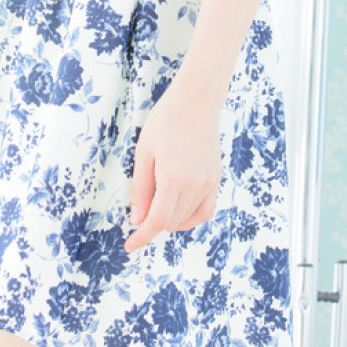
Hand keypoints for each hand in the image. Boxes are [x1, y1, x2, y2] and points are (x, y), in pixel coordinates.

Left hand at [124, 77, 223, 252]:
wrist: (196, 101)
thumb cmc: (165, 121)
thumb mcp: (143, 153)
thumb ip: (140, 189)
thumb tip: (137, 220)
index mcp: (172, 178)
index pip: (158, 222)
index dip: (142, 237)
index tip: (130, 246)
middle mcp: (193, 184)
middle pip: (172, 221)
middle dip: (153, 225)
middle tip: (139, 216)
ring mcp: (208, 182)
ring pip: (188, 218)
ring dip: (171, 221)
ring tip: (157, 210)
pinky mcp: (216, 178)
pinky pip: (206, 210)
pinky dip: (192, 217)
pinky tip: (179, 212)